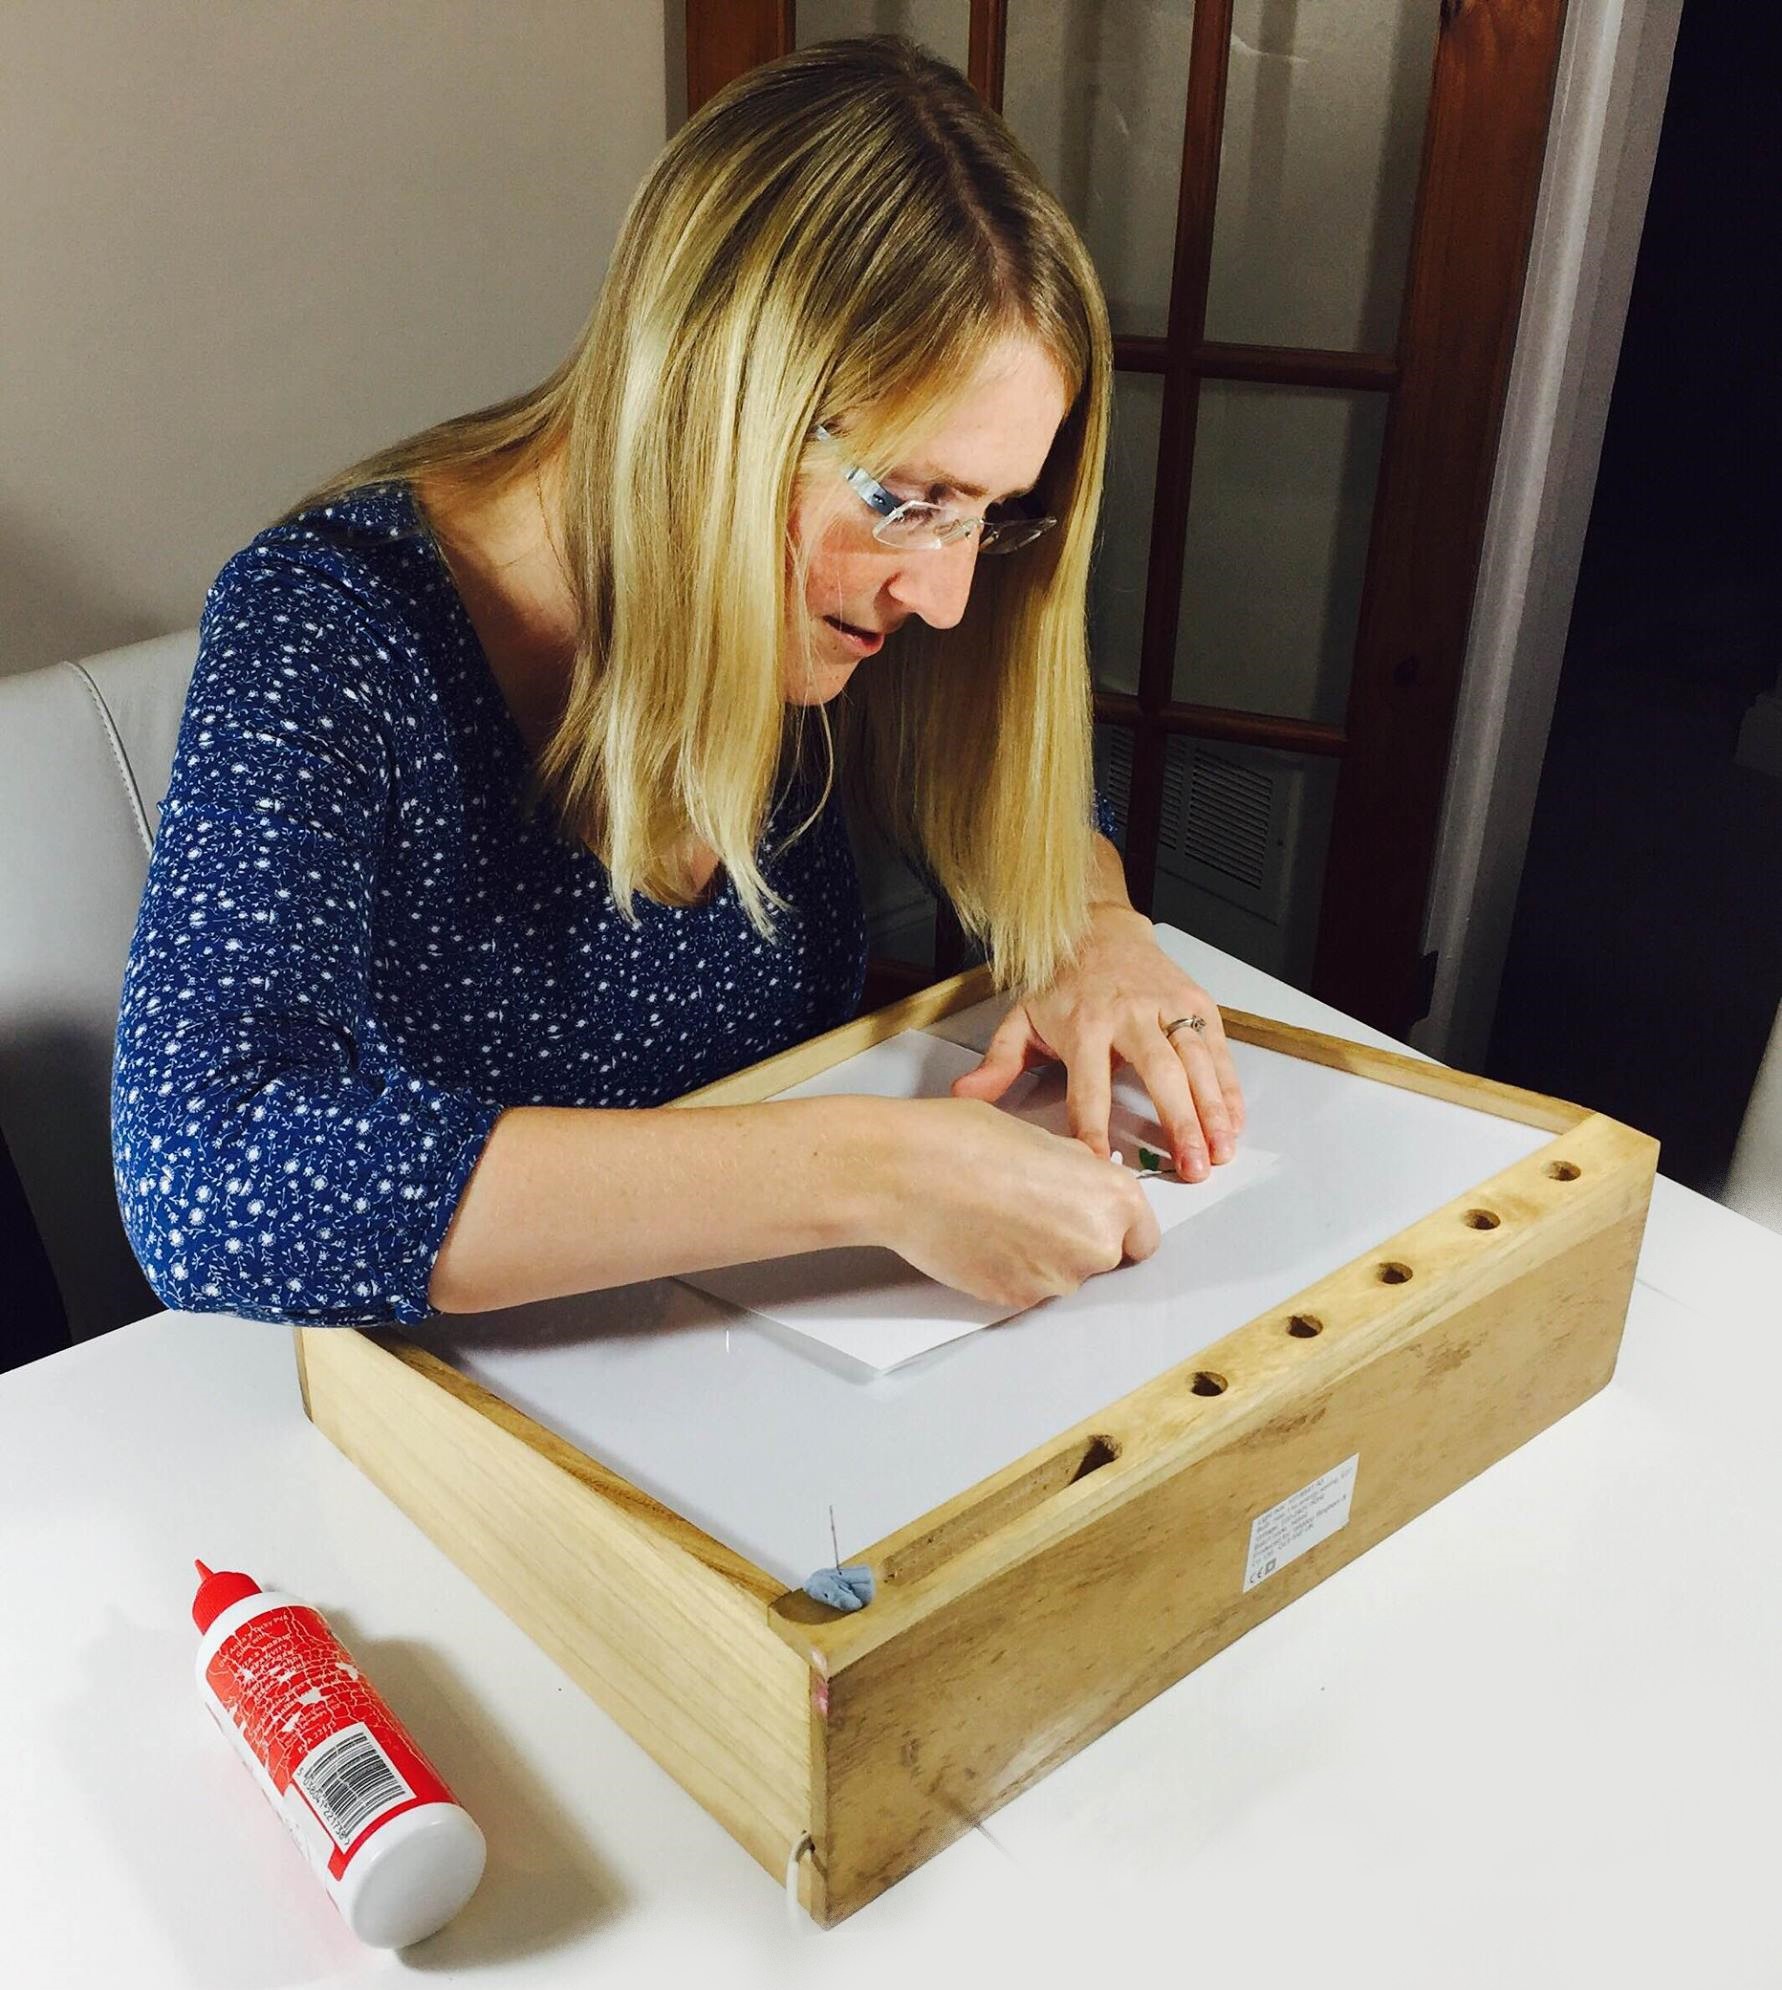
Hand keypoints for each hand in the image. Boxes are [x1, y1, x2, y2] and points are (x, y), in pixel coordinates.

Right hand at [877, 1097, 1160, 1309]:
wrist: (910, 1173)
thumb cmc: (966, 1141)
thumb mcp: (1044, 1138)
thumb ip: (1078, 1172)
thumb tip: (1084, 1184)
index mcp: (1114, 1198)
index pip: (1143, 1238)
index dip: (1115, 1228)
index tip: (1092, 1220)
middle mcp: (1097, 1245)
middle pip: (1103, 1259)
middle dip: (1074, 1240)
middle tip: (1030, 1210)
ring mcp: (1057, 1279)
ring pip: (1061, 1276)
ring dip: (1040, 1257)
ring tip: (997, 1219)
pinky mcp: (1017, 1301)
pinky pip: (1025, 1290)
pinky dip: (1009, 1272)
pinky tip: (981, 1238)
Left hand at [951, 905, 1245, 1182]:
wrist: (1099, 928)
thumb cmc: (1062, 982)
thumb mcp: (1021, 1017)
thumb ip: (999, 1061)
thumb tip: (966, 1095)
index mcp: (1083, 1024)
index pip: (1088, 1085)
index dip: (1092, 1126)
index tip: (1100, 1163)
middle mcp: (1130, 1015)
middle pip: (1159, 1073)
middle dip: (1178, 1123)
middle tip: (1189, 1168)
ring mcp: (1167, 1006)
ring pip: (1196, 1062)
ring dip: (1212, 1110)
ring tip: (1220, 1153)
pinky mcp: (1196, 1002)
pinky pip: (1217, 1049)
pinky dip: (1229, 1087)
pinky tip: (1233, 1122)